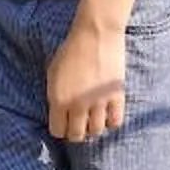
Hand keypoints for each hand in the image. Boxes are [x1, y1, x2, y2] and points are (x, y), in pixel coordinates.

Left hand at [46, 14, 126, 141]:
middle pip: (77, 135)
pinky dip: (111, 121)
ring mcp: (98, 102)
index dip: (61, 128)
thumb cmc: (71, 51)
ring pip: (96, 131)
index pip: (58, 131)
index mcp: (59, 100)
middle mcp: (78, 105)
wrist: (95, 34)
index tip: (64, 122)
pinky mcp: (116, 97)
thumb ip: (55, 97)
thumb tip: (60, 115)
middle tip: (79, 123)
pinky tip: (107, 113)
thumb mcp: (53, 74)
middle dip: (76, 131)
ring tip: (93, 117)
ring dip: (93, 127)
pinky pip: (115, 122)